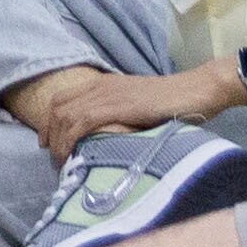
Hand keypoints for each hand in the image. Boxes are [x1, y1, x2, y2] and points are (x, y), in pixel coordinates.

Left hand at [27, 60, 235, 162]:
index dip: (49, 121)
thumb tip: (105, 138)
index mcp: (104, 83)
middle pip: (58, 107)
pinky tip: (72, 155)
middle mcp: (101, 85)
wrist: (197, 90)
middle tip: (52, 158)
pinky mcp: (117, 105)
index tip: (48, 143)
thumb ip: (119, 116)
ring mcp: (108, 94)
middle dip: (49, 134)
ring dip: (59, 141)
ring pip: (66, 116)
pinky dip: (71, 139)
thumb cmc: (174, 103)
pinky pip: (82, 121)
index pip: (62, 98)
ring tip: (61, 163)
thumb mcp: (138, 107)